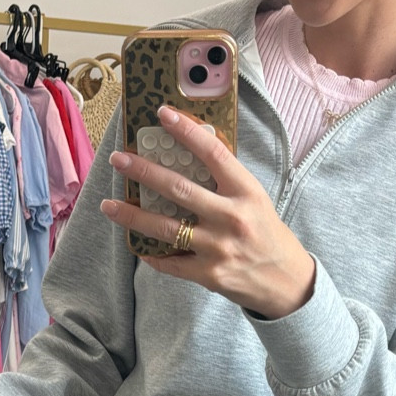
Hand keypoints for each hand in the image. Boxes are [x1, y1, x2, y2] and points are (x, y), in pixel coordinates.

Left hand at [100, 105, 316, 320]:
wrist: (287, 282)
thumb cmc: (267, 234)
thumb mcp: (254, 200)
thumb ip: (225, 182)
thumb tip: (186, 156)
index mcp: (246, 193)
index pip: (214, 154)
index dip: (187, 131)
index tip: (163, 114)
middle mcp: (232, 218)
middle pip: (179, 189)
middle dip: (144, 172)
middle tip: (118, 159)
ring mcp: (218, 248)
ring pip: (165, 228)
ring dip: (132, 215)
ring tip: (108, 205)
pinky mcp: (209, 274)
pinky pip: (170, 262)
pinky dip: (150, 253)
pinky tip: (135, 243)